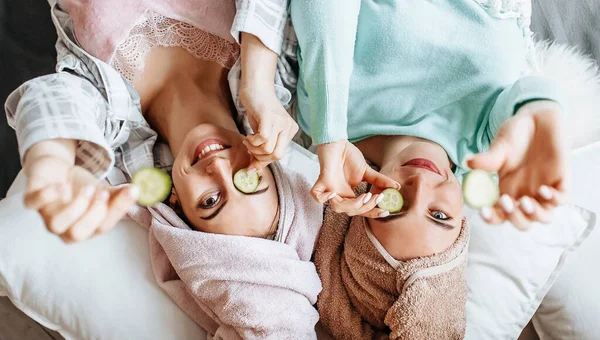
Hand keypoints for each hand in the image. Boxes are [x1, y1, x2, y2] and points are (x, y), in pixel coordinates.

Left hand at [24, 147, 137, 242]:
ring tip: (88, 188)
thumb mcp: (103, 191)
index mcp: (84, 228)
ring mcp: (47, 213)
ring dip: (75, 207)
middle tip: (102, 193)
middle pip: (76, 234)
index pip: (102, 228)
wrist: (57, 170)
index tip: (130, 190)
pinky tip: (62, 186)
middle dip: (93, 214)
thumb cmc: (81, 186)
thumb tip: (138, 190)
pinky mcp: (33, 198)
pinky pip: (33, 204)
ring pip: (55, 225)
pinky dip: (48, 196)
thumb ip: (118, 195)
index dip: (117, 210)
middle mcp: (65, 226)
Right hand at [240, 87, 298, 171]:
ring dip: (254, 149)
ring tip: (248, 140)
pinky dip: (253, 141)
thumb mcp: (262, 132)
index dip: (264, 161)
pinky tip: (248, 135)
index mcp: (290, 131)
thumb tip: (253, 170)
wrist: (256, 87)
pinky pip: (263, 139)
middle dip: (260, 158)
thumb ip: (262, 150)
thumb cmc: (258, 110)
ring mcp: (281, 122)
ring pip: (269, 149)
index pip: (279, 155)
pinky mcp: (269, 117)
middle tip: (250, 149)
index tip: (252, 161)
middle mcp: (289, 127)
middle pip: (277, 155)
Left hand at [312, 140, 399, 217]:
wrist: (338, 143)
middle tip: (376, 198)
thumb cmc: (349, 158)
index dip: (373, 212)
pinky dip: (323, 198)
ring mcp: (329, 189)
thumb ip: (380, 181)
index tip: (386, 211)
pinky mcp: (321, 181)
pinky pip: (317, 196)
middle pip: (351, 212)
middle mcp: (339, 195)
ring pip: (337, 208)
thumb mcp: (367, 171)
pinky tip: (333, 193)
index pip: (361, 209)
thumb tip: (396, 187)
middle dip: (366, 207)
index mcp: (349, 195)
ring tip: (366, 195)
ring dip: (353, 205)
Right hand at [467, 100, 567, 229]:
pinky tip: (544, 188)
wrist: (538, 119)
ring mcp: (544, 190)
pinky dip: (554, 199)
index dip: (491, 218)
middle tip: (506, 201)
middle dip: (514, 217)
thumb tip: (468, 162)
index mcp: (506, 191)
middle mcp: (525, 195)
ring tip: (525, 201)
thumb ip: (487, 159)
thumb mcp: (499, 146)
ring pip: (543, 217)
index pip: (499, 215)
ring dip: (534, 215)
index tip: (483, 211)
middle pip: (522, 222)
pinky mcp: (561, 181)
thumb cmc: (515, 134)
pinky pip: (562, 199)